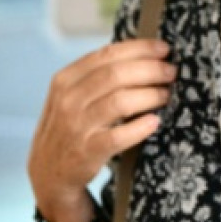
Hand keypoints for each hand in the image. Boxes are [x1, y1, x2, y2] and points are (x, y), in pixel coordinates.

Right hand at [27, 38, 173, 221]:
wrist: (49, 173)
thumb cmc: (71, 127)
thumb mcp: (72, 96)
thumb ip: (97, 75)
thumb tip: (145, 56)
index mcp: (65, 79)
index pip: (107, 54)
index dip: (140, 49)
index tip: (164, 49)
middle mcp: (68, 100)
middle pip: (117, 74)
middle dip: (151, 69)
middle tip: (171, 72)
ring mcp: (76, 126)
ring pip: (121, 102)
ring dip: (151, 95)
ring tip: (166, 95)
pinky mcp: (87, 151)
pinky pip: (120, 136)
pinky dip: (141, 127)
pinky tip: (154, 122)